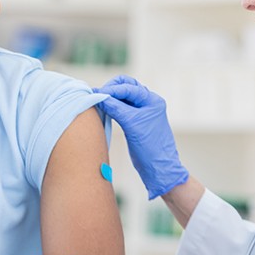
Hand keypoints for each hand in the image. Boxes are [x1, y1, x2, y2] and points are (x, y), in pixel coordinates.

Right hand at [95, 75, 187, 198]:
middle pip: (127, 86)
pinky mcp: (135, 120)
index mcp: (152, 101)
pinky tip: (103, 109)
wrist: (158, 168)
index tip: (96, 94)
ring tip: (98, 102)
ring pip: (124, 96)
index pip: (129, 88)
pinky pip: (122, 107)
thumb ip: (116, 108)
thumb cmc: (150, 147)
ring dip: (111, 96)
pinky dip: (112, 105)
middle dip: (111, 89)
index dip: (112, 89)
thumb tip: (99, 96)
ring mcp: (142, 111)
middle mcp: (148, 103)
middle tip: (98, 96)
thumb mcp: (132, 125)